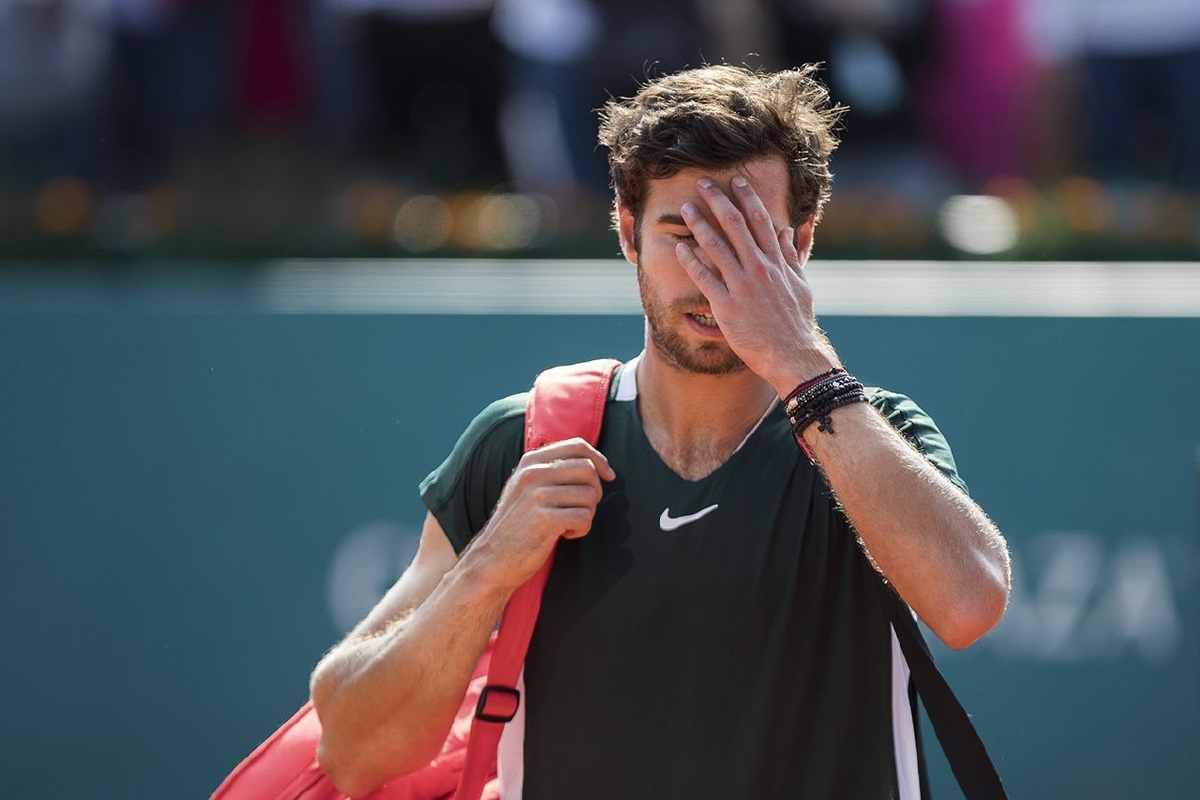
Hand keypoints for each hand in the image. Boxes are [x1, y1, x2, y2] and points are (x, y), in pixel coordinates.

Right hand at [469, 438, 614, 591]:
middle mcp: (533, 473)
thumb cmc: (516, 524)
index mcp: (530, 461)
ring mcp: (538, 496)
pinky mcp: (546, 520)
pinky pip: (584, 517)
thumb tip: (594, 462)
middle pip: (588, 469)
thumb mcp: (525, 487)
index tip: (608, 476)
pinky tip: (565, 535)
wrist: (492, 558)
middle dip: (595, 491)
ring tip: (567, 524)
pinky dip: (582, 529)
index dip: (599, 459)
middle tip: (581, 508)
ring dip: (587, 514)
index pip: (577, 445)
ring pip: (590, 495)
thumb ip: (551, 469)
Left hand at [675, 174, 837, 394]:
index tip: (736, 180)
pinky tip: (680, 248)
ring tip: (686, 209)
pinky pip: (705, 278)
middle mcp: (760, 269)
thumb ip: (790, 257)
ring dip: (699, 225)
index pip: (760, 221)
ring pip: (717, 248)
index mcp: (777, 263)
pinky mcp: (727, 306)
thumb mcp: (801, 286)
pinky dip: (692, 261)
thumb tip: (786, 231)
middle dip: (717, 201)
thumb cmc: (796, 323)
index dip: (747, 197)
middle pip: (736, 226)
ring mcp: (742, 286)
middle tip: (702, 183)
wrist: (792, 355)